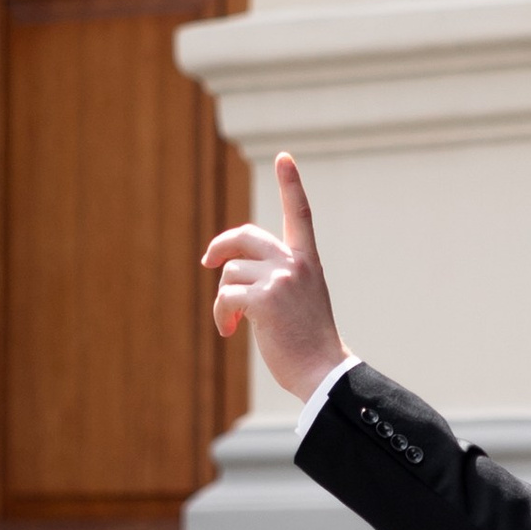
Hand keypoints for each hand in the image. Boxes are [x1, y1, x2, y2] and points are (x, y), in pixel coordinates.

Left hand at [203, 152, 346, 406]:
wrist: (322, 371)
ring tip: (233, 323)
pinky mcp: (263, 300)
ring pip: (229, 273)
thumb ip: (275, 279)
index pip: (299, 215)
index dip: (291, 184)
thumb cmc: (309, 343)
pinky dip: (221, 316)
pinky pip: (225, 297)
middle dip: (220, 247)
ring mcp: (280, 280)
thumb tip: (230, 271)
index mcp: (308, 263)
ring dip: (224, 299)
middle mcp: (295, 264)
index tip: (284, 158)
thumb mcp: (299, 301)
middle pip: (245, 236)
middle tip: (208, 262)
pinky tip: (229, 331)